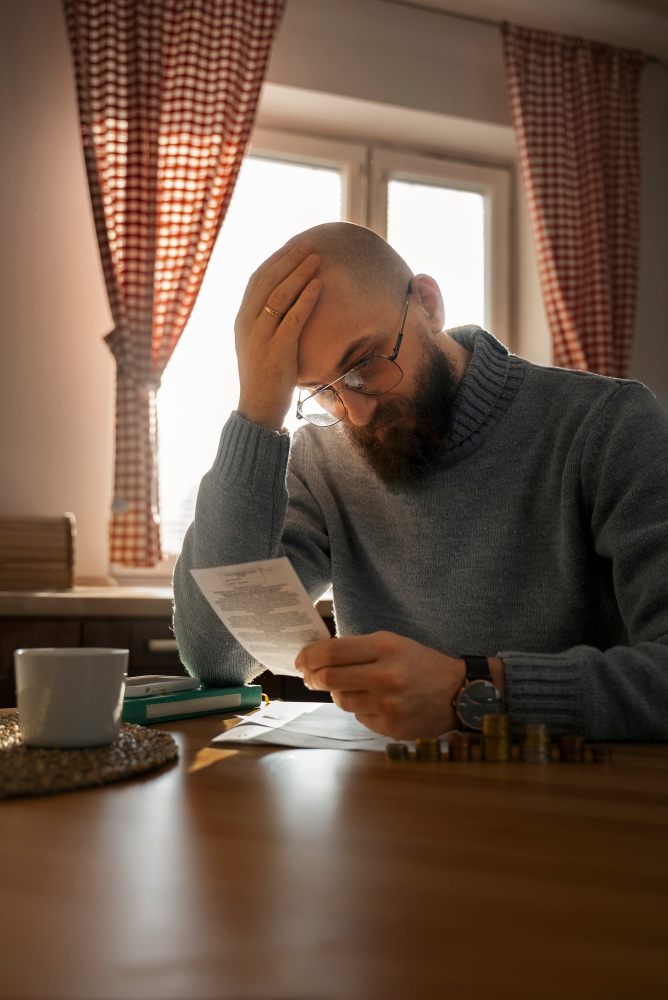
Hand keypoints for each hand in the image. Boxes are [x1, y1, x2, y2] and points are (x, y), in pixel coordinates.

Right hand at [235, 240, 320, 430]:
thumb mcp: (261, 344)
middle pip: (268, 281)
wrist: (258, 408)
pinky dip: (306, 299)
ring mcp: (260, 336)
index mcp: (242, 320)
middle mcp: (247, 324)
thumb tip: (287, 301)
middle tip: (309, 244)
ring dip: (300, 273)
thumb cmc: (265, 377)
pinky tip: (319, 286)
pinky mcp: (276, 350)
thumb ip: (268, 323)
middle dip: (290, 259)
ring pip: (279, 295)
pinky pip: (292, 318)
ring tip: (317, 258)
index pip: (257, 280)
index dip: (276, 261)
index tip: (294, 247)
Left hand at [295, 632, 467, 739]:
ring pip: (342, 701)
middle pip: (330, 679)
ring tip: (354, 686)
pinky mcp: (392, 728)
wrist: (458, 693)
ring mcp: (389, 706)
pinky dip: (360, 709)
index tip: (301, 660)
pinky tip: (375, 702)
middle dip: (312, 677)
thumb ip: (357, 649)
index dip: (310, 656)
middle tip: (308, 676)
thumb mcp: (392, 643)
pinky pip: (359, 717)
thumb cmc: (420, 664)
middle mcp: (386, 677)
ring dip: (339, 693)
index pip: (333, 652)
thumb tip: (318, 657)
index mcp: (385, 648)